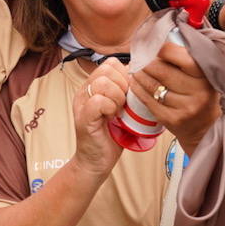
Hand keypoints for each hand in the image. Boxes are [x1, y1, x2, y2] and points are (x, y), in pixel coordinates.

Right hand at [71, 59, 127, 177]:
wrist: (97, 162)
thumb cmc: (111, 136)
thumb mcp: (121, 108)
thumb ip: (127, 91)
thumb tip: (143, 78)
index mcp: (93, 86)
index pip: (111, 63)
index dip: (125, 75)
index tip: (129, 93)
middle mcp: (85, 91)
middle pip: (107, 69)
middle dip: (123, 85)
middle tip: (124, 103)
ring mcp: (82, 103)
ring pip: (102, 82)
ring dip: (117, 96)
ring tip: (118, 111)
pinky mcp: (83, 117)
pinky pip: (98, 100)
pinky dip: (110, 108)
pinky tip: (112, 117)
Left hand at [130, 40, 220, 153]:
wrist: (205, 126)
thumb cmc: (200, 91)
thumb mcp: (204, 73)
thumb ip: (189, 55)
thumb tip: (164, 36)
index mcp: (206, 75)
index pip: (180, 56)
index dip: (163, 48)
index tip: (154, 45)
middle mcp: (198, 92)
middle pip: (161, 70)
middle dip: (146, 62)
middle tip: (140, 57)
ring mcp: (185, 108)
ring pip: (152, 85)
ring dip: (139, 74)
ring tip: (136, 68)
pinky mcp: (171, 119)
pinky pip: (148, 100)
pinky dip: (138, 89)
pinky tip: (135, 82)